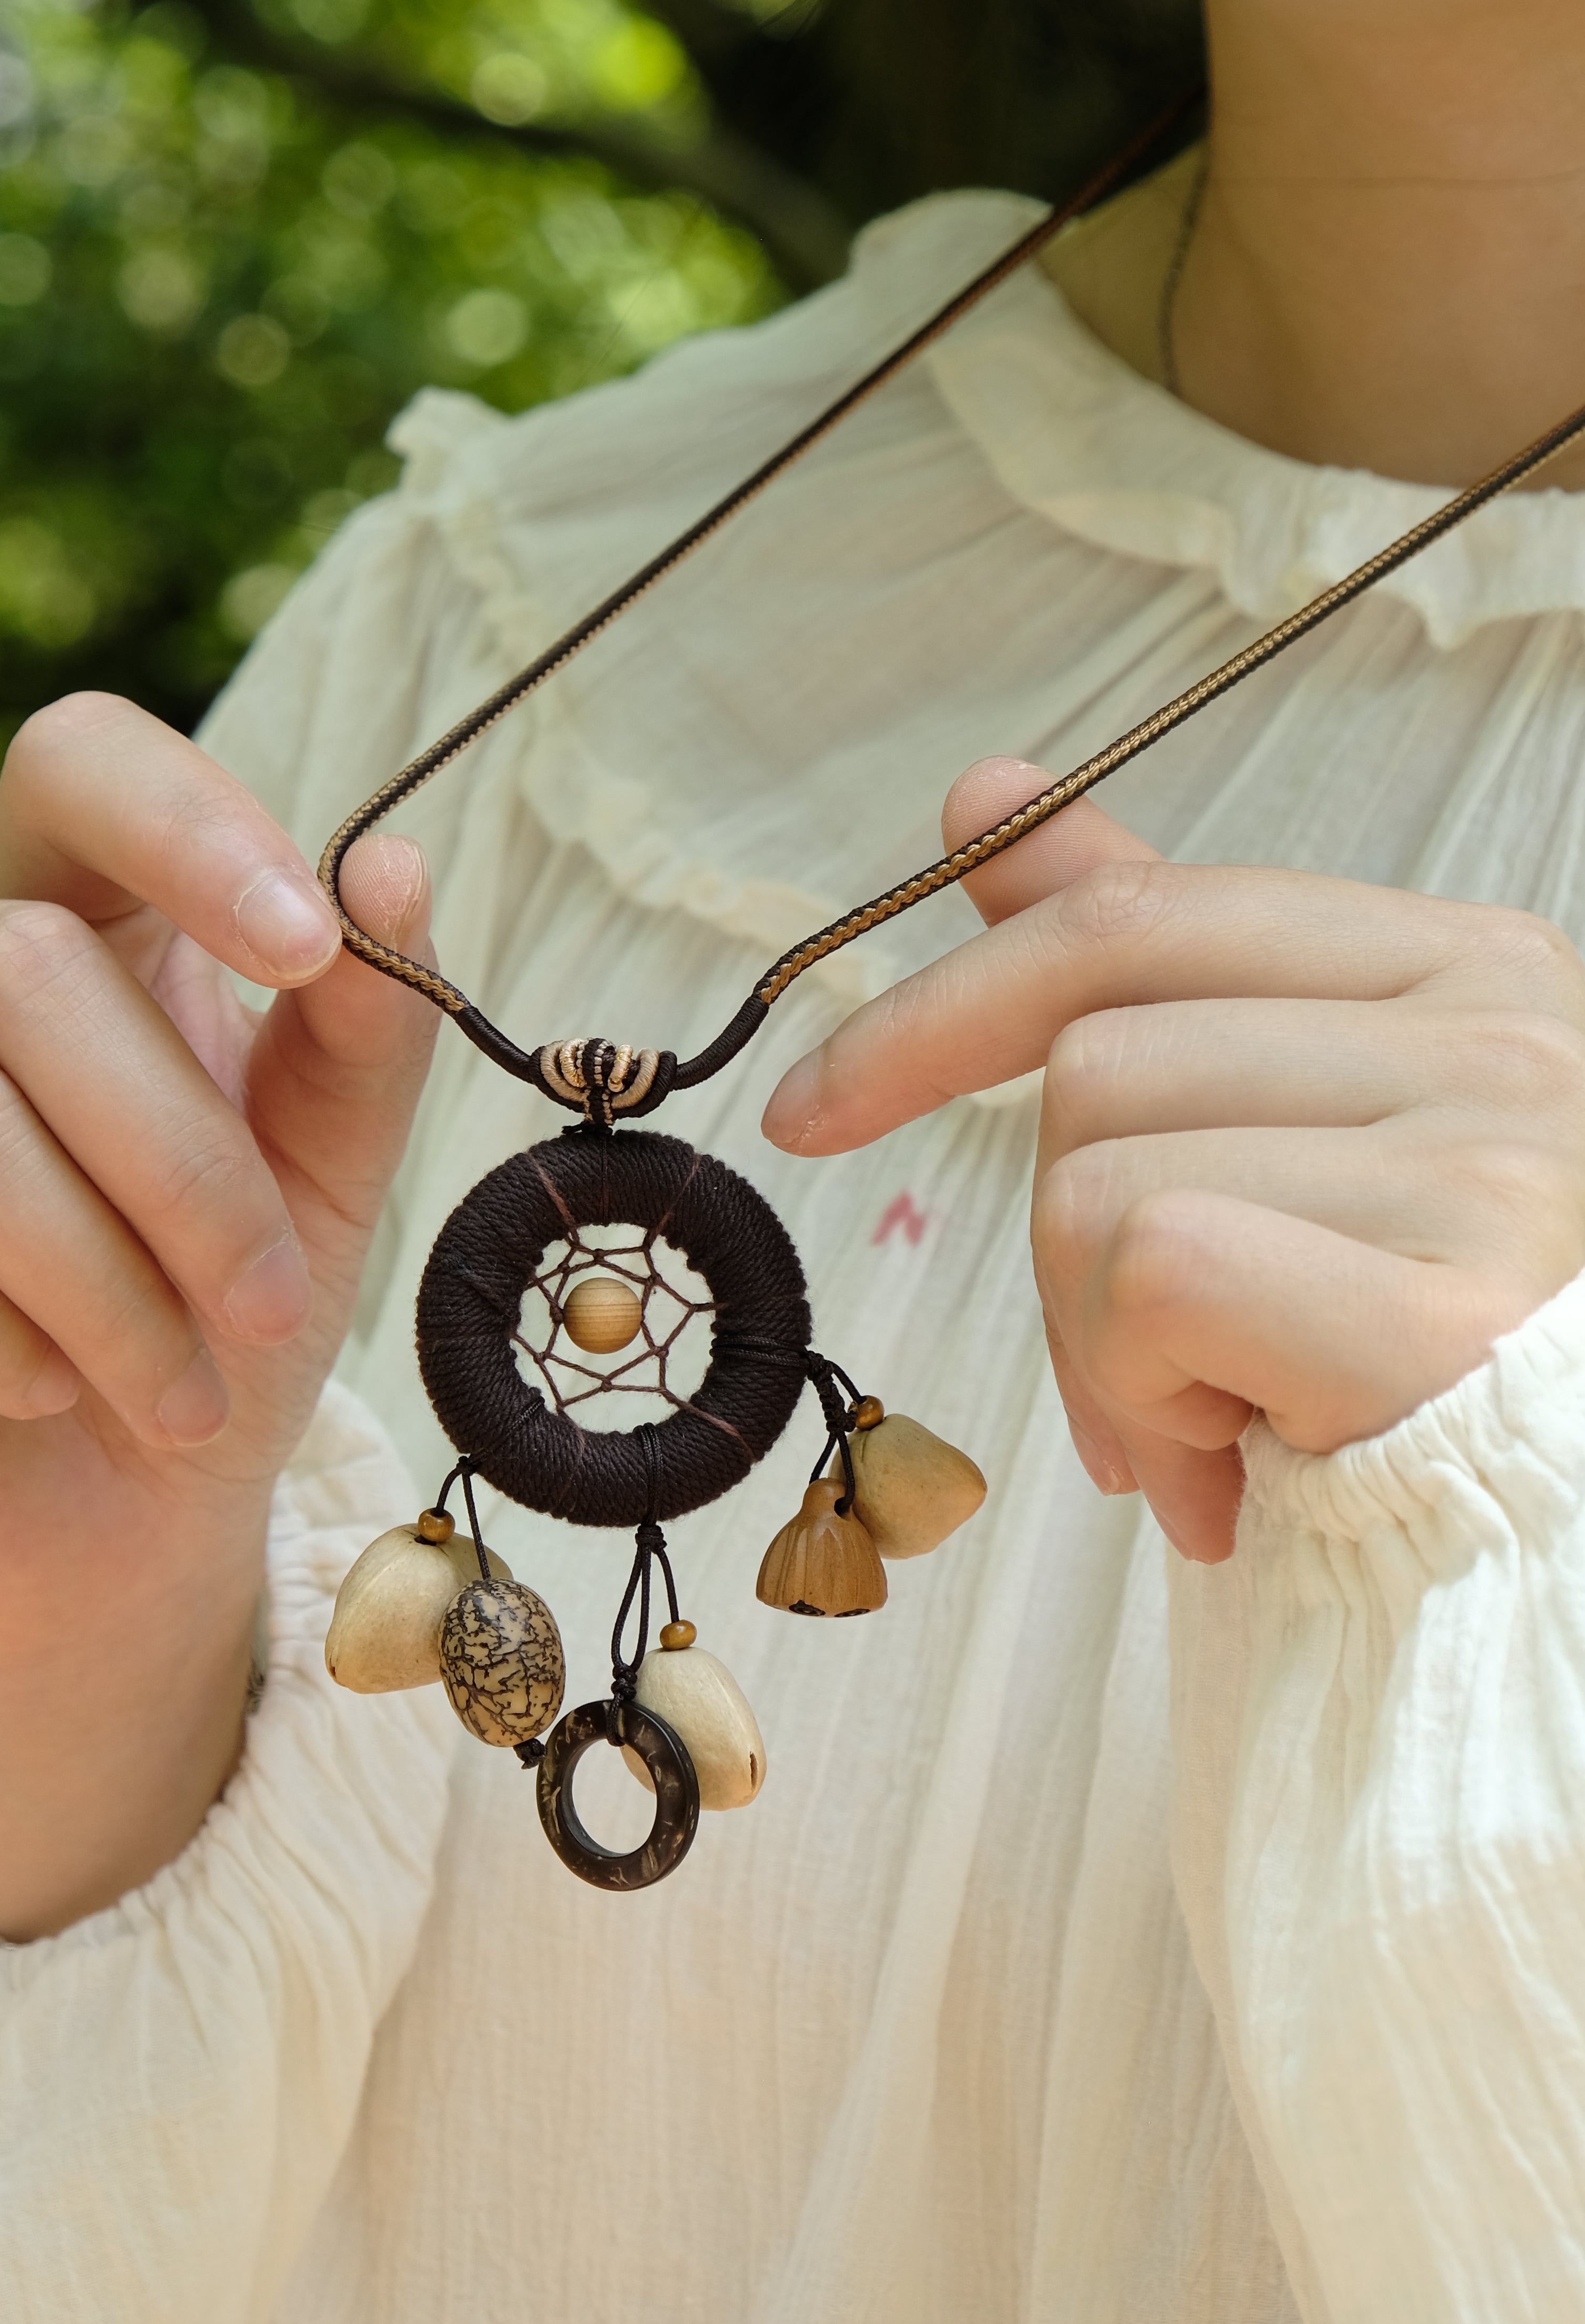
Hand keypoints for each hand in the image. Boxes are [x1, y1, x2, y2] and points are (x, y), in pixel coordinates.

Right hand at [0, 693, 436, 1930]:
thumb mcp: (325, 1179)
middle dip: (184, 1164)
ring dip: (100, 1280)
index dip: (184, 823)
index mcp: (60, 924)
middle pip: (24, 970)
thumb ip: (365, 1026)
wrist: (107, 1547)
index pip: (78, 764)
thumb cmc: (210, 1334)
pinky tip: (35, 1384)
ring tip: (171, 1388)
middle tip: (265, 1311)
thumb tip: (390, 861)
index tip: (304, 944)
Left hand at [763, 757, 1584, 1560]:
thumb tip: (984, 797)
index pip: (1135, 916)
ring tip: (1229, 1416)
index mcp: (1462, 960)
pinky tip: (1241, 1448)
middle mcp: (1492, 1035)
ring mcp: (1483, 1164)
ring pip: (1098, 1182)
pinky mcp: (1446, 1310)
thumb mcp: (1291, 1127)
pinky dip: (1144, 1385)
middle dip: (1066, 1248)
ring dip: (1109, 1344)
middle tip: (1165, 1370)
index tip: (813, 1106)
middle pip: (1094, 1067)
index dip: (945, 1004)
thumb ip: (1156, 964)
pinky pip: (1151, 1271)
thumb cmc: (1419, 1328)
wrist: (1567, 1526)